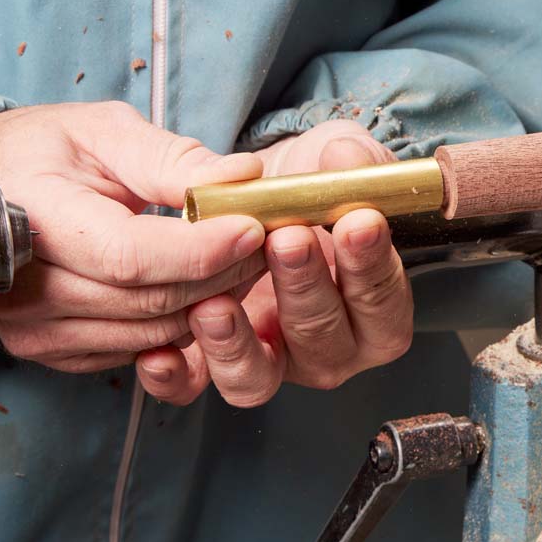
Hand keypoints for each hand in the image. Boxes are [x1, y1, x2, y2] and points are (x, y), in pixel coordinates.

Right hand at [0, 102, 266, 372]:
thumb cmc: (45, 151)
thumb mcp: (106, 131)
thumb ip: (174, 158)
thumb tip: (244, 175)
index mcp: (30, 215)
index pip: (129, 256)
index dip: (200, 249)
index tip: (253, 226)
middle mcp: (21, 286)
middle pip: (149, 301)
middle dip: (222, 273)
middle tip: (265, 240)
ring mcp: (32, 328)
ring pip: (152, 334)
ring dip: (211, 301)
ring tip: (242, 260)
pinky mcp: (52, 351)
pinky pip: (139, 350)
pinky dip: (182, 325)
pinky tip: (203, 287)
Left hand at [135, 120, 413, 406]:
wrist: (254, 193)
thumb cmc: (307, 182)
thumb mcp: (335, 154)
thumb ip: (349, 158)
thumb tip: (347, 160)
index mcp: (371, 304)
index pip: (383, 300)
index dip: (372, 265)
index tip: (357, 221)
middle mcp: (326, 345)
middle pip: (324, 340)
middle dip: (305, 288)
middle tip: (287, 239)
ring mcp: (268, 360)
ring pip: (258, 378)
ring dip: (237, 346)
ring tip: (215, 304)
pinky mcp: (209, 366)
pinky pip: (192, 387)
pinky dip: (174, 377)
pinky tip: (158, 353)